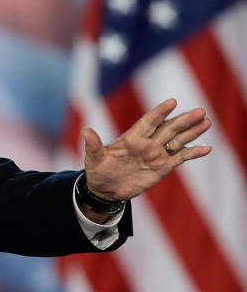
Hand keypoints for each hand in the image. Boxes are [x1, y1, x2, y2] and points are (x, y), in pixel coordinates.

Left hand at [81, 98, 211, 201]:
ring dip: (191, 132)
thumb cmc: (98, 170)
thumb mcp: (93, 158)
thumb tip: (85, 130)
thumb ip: (93, 145)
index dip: (159, 112)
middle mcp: (147, 143)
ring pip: (177, 140)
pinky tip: (206, 148)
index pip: (148, 121)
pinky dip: (193, 153)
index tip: (172, 102)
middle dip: (183, 120)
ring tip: (206, 122)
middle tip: (200, 111)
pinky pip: (180, 158)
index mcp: (131, 138)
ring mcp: (156, 154)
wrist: (105, 189)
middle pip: (168, 128)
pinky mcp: (162, 167)